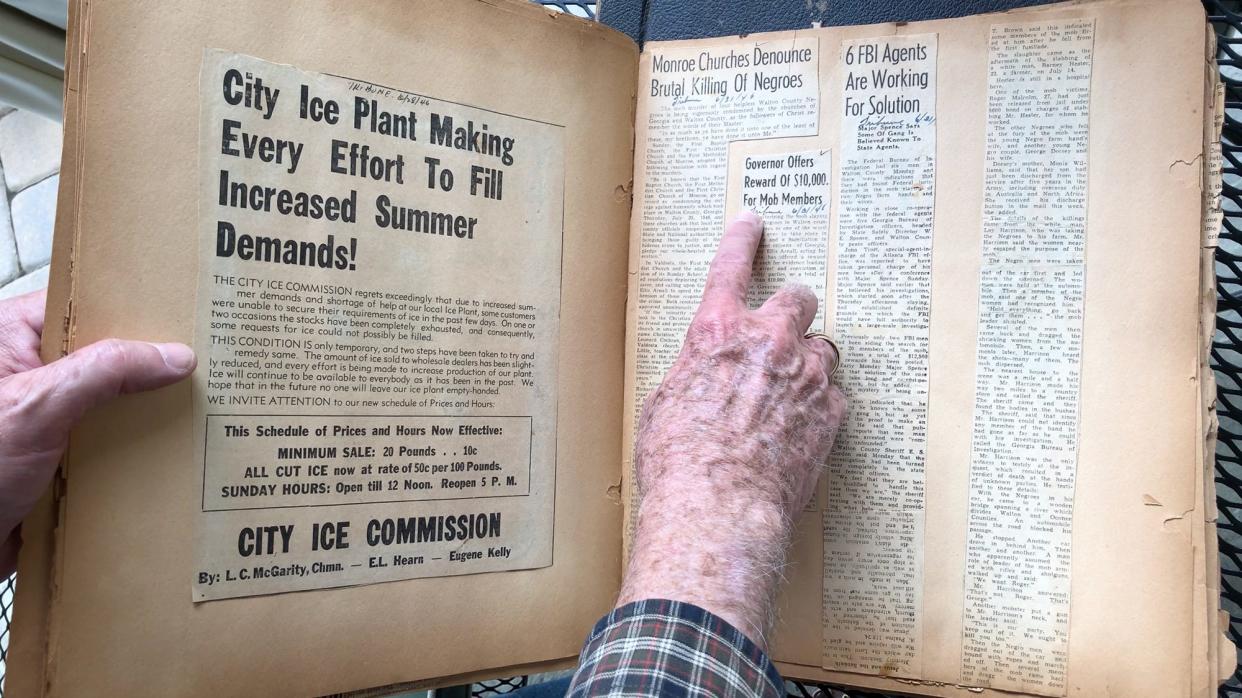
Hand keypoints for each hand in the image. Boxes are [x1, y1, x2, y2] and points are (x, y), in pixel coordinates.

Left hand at [0, 289, 195, 575]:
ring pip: (108, 402)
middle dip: (149, 367)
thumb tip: (174, 355)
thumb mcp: (37, 407)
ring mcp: (41, 416)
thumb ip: (105, 372)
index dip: (134, 309)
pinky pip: (104, 442)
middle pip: (104, 355)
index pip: (84, 306)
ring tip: (198, 409)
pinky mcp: (53, 456)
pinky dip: (131, 450)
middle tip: (205, 365)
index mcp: (10, 338)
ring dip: (143, 414)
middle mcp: (27, 372)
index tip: (185, 317)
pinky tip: (167, 453)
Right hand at [619, 212, 845, 646]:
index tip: (750, 224)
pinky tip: (801, 429)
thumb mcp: (664, 404)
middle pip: (798, 297)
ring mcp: (806, 375)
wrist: (717, 507)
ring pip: (824, 347)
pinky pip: (834, 396)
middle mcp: (767, 342)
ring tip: (791, 393)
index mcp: (717, 332)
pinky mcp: (831, 413)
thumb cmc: (678, 462)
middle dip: (792, 308)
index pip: (729, 265)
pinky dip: (821, 407)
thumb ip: (693, 373)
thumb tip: (703, 377)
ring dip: (810, 362)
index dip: (740, 240)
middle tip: (784, 329)